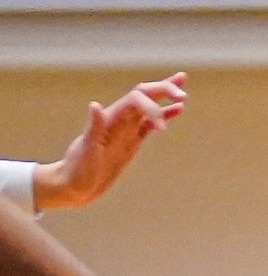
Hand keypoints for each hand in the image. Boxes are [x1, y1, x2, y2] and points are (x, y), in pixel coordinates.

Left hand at [33, 74, 186, 210]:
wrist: (75, 185)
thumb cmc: (78, 170)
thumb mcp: (86, 151)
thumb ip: (93, 128)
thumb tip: (95, 105)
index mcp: (110, 118)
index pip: (136, 100)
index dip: (152, 107)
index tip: (163, 128)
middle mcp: (119, 118)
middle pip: (144, 94)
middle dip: (163, 90)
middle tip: (182, 93)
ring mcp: (127, 128)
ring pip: (149, 105)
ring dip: (165, 95)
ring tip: (183, 90)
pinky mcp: (132, 139)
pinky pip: (151, 123)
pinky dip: (165, 115)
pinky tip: (178, 110)